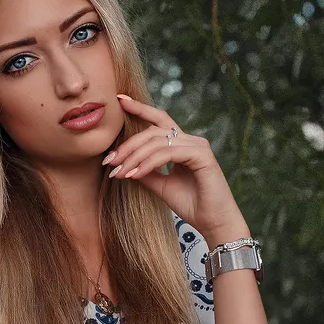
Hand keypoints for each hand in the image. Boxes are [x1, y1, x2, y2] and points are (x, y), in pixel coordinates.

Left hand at [103, 94, 244, 240]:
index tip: (119, 101)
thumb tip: (124, 163)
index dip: (140, 109)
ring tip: (119, 173)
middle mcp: (191, 141)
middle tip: (110, 162)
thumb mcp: (161, 185)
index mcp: (182, 145)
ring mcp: (198, 146)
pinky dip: (149, 163)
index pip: (159, 121)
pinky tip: (135, 174)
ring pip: (158, 142)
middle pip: (153, 131)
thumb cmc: (191, 205)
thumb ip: (145, 171)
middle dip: (128, 145)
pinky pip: (168, 153)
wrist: (213, 223)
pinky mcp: (202, 155)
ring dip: (134, 157)